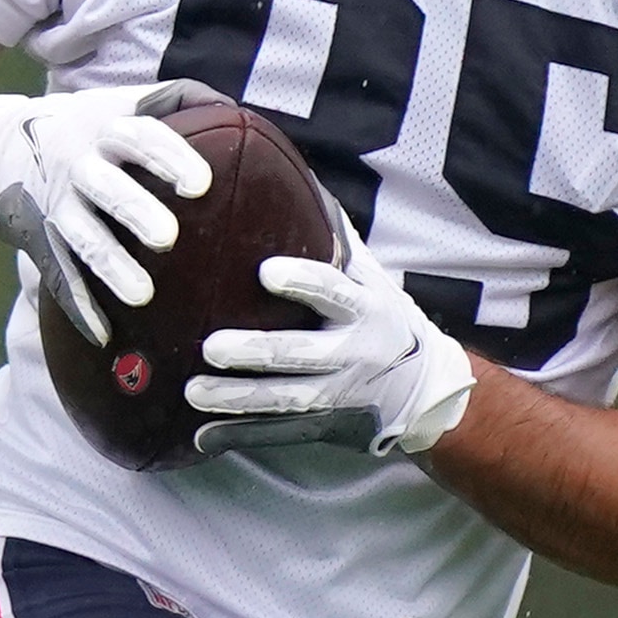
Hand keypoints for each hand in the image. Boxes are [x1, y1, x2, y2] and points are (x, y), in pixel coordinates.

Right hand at [0, 81, 215, 343]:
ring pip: (84, 239)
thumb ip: (179, 100)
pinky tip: (104, 335)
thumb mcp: (121, 101)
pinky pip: (62, 277)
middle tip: (169, 239)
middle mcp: (80, 167)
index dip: (170, 158)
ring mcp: (59, 208)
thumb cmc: (86, 126)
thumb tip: (238, 112)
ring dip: (111, 267)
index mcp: (107, 130)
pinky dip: (80, 307)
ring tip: (144, 295)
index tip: (201, 183)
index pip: (141, 138)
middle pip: (107, 188)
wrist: (0, 146)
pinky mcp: (43, 243)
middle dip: (135, 211)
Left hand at [185, 224, 481, 458]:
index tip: (265, 271)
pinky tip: (202, 435)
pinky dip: (241, 434)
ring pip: (286, 399)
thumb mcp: (373, 280)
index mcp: (366, 310)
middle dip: (256, 353)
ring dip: (238, 398)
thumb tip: (300, 181)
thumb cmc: (385, 320)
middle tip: (211, 346)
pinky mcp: (323, 426)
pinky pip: (279, 433)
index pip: (334, 293)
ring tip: (193, 391)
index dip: (303, 282)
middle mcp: (354, 354)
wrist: (425, 391)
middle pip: (302, 354)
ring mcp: (338, 395)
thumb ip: (338, 241)